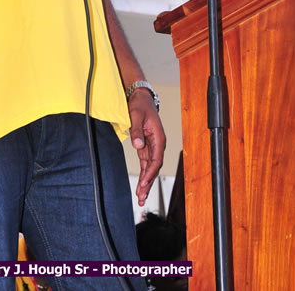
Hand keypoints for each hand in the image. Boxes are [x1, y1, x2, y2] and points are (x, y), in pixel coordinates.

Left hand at [128, 89, 165, 205]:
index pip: (156, 160)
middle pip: (154, 167)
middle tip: (142, 197)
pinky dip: (143, 173)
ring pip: (150, 168)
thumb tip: (138, 146)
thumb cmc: (140, 105)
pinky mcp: (145, 146)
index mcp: (158, 138)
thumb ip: (136, 131)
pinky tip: (141, 184)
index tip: (143, 183)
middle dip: (148, 183)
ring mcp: (152, 146)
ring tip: (141, 196)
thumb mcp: (136, 115)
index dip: (150, 173)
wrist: (140, 97)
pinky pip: (146, 163)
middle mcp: (157, 144)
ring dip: (146, 182)